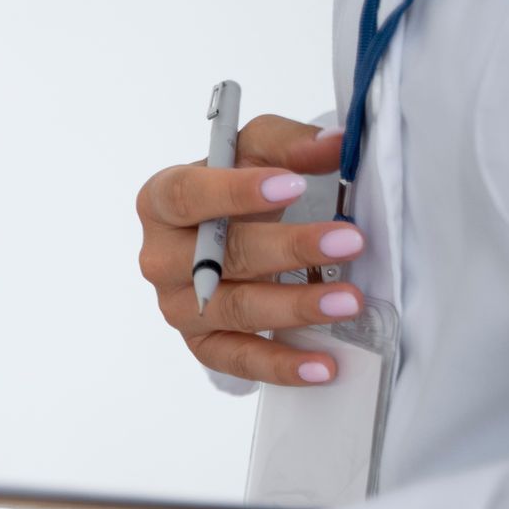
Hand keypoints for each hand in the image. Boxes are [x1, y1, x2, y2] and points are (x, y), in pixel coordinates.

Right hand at [136, 115, 370, 385]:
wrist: (228, 233)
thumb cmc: (238, 189)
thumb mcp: (256, 151)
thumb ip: (290, 143)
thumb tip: (334, 144)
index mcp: (161, 202)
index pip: (186, 197)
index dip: (236, 193)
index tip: (293, 186)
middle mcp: (160, 257)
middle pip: (219, 257)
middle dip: (288, 249)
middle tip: (348, 241)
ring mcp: (177, 306)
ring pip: (233, 309)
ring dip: (294, 306)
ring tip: (347, 301)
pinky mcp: (201, 343)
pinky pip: (236, 360)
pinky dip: (280, 365)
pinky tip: (322, 366)